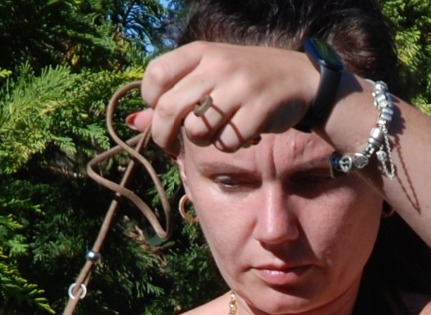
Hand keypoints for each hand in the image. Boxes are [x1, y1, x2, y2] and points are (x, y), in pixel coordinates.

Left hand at [127, 43, 321, 152]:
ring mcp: (239, 86)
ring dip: (202, 141)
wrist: (298, 80)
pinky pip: (226, 142)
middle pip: (168, 109)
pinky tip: (242, 133)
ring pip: (196, 130)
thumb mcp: (206, 79)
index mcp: (200, 52)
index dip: (151, 101)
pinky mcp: (258, 109)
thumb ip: (170, 98)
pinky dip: (230, 145)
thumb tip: (132, 123)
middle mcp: (217, 65)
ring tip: (218, 131)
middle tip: (171, 145)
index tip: (161, 112)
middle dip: (163, 136)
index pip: (155, 75)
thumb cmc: (242, 83)